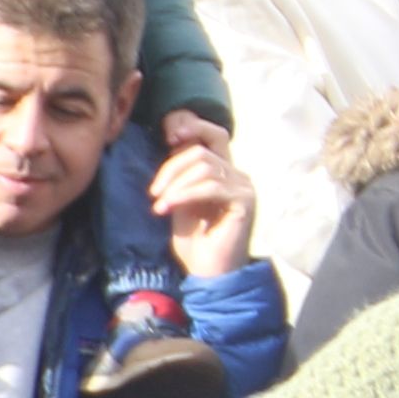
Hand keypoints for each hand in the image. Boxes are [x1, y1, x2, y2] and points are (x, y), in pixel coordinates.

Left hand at [147, 115, 254, 280]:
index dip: (192, 126)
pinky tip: (167, 209)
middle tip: (154, 192)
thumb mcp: (180, 201)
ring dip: (175, 185)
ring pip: (205, 166)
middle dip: (171, 167)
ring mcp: (243, 186)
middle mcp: (236, 174)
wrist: (208, 271)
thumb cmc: (194, 241)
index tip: (168, 134)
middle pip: (202, 149)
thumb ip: (180, 176)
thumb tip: (173, 144)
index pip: (213, 134)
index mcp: (222, 171)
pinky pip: (211, 186)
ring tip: (160, 206)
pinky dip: (184, 195)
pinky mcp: (244, 200)